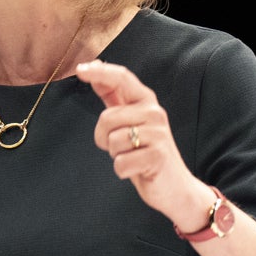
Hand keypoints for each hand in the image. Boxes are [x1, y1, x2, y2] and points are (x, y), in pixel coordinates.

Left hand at [76, 60, 201, 219]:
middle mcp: (154, 113)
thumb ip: (114, 97)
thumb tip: (94, 68)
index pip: (122, 78)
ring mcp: (158, 134)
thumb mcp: (130, 122)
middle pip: (107, 118)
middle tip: (123, 148)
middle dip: (104, 138)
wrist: (174, 187)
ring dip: (116, 155)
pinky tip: (138, 170)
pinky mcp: (157, 156)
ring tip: (133, 157)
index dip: (100, 72)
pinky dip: (123, 170)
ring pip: (113, 141)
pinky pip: (120, 163)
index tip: (80, 70)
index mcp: (146, 102)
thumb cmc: (146, 153)